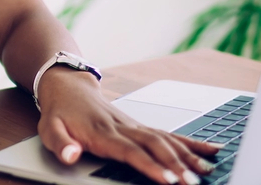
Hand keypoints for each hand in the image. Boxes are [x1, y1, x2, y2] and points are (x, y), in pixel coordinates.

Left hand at [35, 70, 221, 184]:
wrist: (69, 86)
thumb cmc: (59, 112)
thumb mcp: (49, 129)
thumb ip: (61, 144)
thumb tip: (71, 155)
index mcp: (102, 133)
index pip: (130, 151)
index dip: (150, 166)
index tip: (168, 180)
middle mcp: (123, 127)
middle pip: (155, 145)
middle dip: (176, 164)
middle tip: (192, 183)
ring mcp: (135, 125)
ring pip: (166, 139)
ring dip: (187, 156)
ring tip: (207, 172)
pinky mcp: (141, 125)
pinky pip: (169, 134)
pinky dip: (191, 143)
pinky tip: (211, 151)